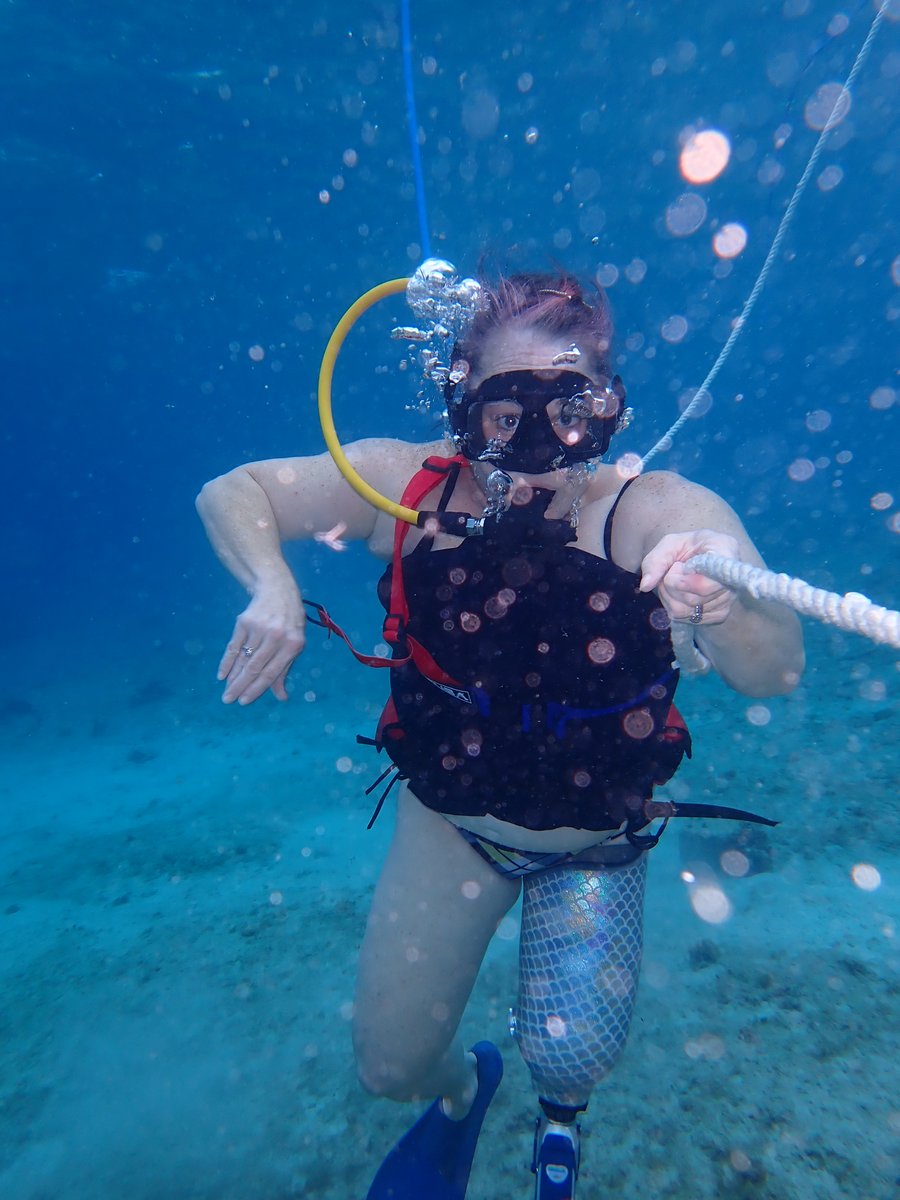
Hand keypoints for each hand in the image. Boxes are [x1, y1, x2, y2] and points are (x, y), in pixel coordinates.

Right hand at [217, 584, 305, 703]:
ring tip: (225, 690)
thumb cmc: (290, 622)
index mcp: (293, 644)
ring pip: (243, 658)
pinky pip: (233, 646)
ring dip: (232, 676)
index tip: (244, 701)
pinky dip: (227, 661)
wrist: (278, 590)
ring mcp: (259, 628)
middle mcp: (276, 636)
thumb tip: (281, 697)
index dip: (257, 688)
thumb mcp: (294, 643)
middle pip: (254, 667)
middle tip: (228, 699)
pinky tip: (221, 674)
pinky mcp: (244, 621)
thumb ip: (285, 670)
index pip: (272, 672)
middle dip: (240, 686)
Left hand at [639, 530, 739, 626]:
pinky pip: (688, 619)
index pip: (709, 581)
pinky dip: (675, 607)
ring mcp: (728, 600)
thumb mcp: (670, 544)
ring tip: (674, 581)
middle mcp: (732, 579)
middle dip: (670, 585)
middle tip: (671, 570)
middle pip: (693, 598)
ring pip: (687, 611)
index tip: (676, 566)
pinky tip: (680, 593)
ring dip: (669, 596)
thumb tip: (646, 586)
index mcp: (726, 551)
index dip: (685, 581)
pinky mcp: (720, 614)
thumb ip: (656, 561)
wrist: (702, 554)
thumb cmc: (688, 546)